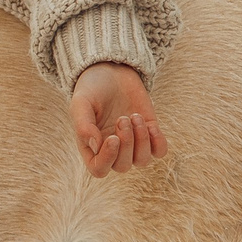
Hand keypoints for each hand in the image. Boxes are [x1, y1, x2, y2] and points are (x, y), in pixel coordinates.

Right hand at [70, 62, 169, 178]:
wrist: (111, 72)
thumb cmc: (92, 90)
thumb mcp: (81, 103)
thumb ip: (83, 125)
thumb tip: (96, 146)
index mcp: (91, 147)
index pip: (99, 169)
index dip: (108, 159)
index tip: (113, 137)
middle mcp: (112, 150)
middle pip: (122, 166)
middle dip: (127, 143)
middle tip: (123, 118)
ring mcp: (132, 143)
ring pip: (142, 160)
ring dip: (142, 141)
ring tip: (135, 116)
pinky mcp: (148, 133)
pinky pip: (159, 151)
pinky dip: (158, 142)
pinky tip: (150, 124)